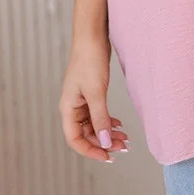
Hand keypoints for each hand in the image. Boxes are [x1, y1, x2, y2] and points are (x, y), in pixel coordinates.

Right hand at [59, 34, 129, 161]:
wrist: (92, 37)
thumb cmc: (89, 61)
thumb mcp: (96, 92)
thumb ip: (100, 118)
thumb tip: (104, 142)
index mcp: (68, 108)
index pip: (75, 139)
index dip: (90, 151)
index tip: (108, 157)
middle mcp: (72, 107)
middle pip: (86, 134)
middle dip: (104, 142)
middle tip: (124, 147)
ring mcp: (82, 101)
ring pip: (94, 125)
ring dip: (108, 133)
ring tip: (125, 139)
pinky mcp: (91, 94)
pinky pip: (98, 114)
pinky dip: (108, 121)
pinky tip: (119, 125)